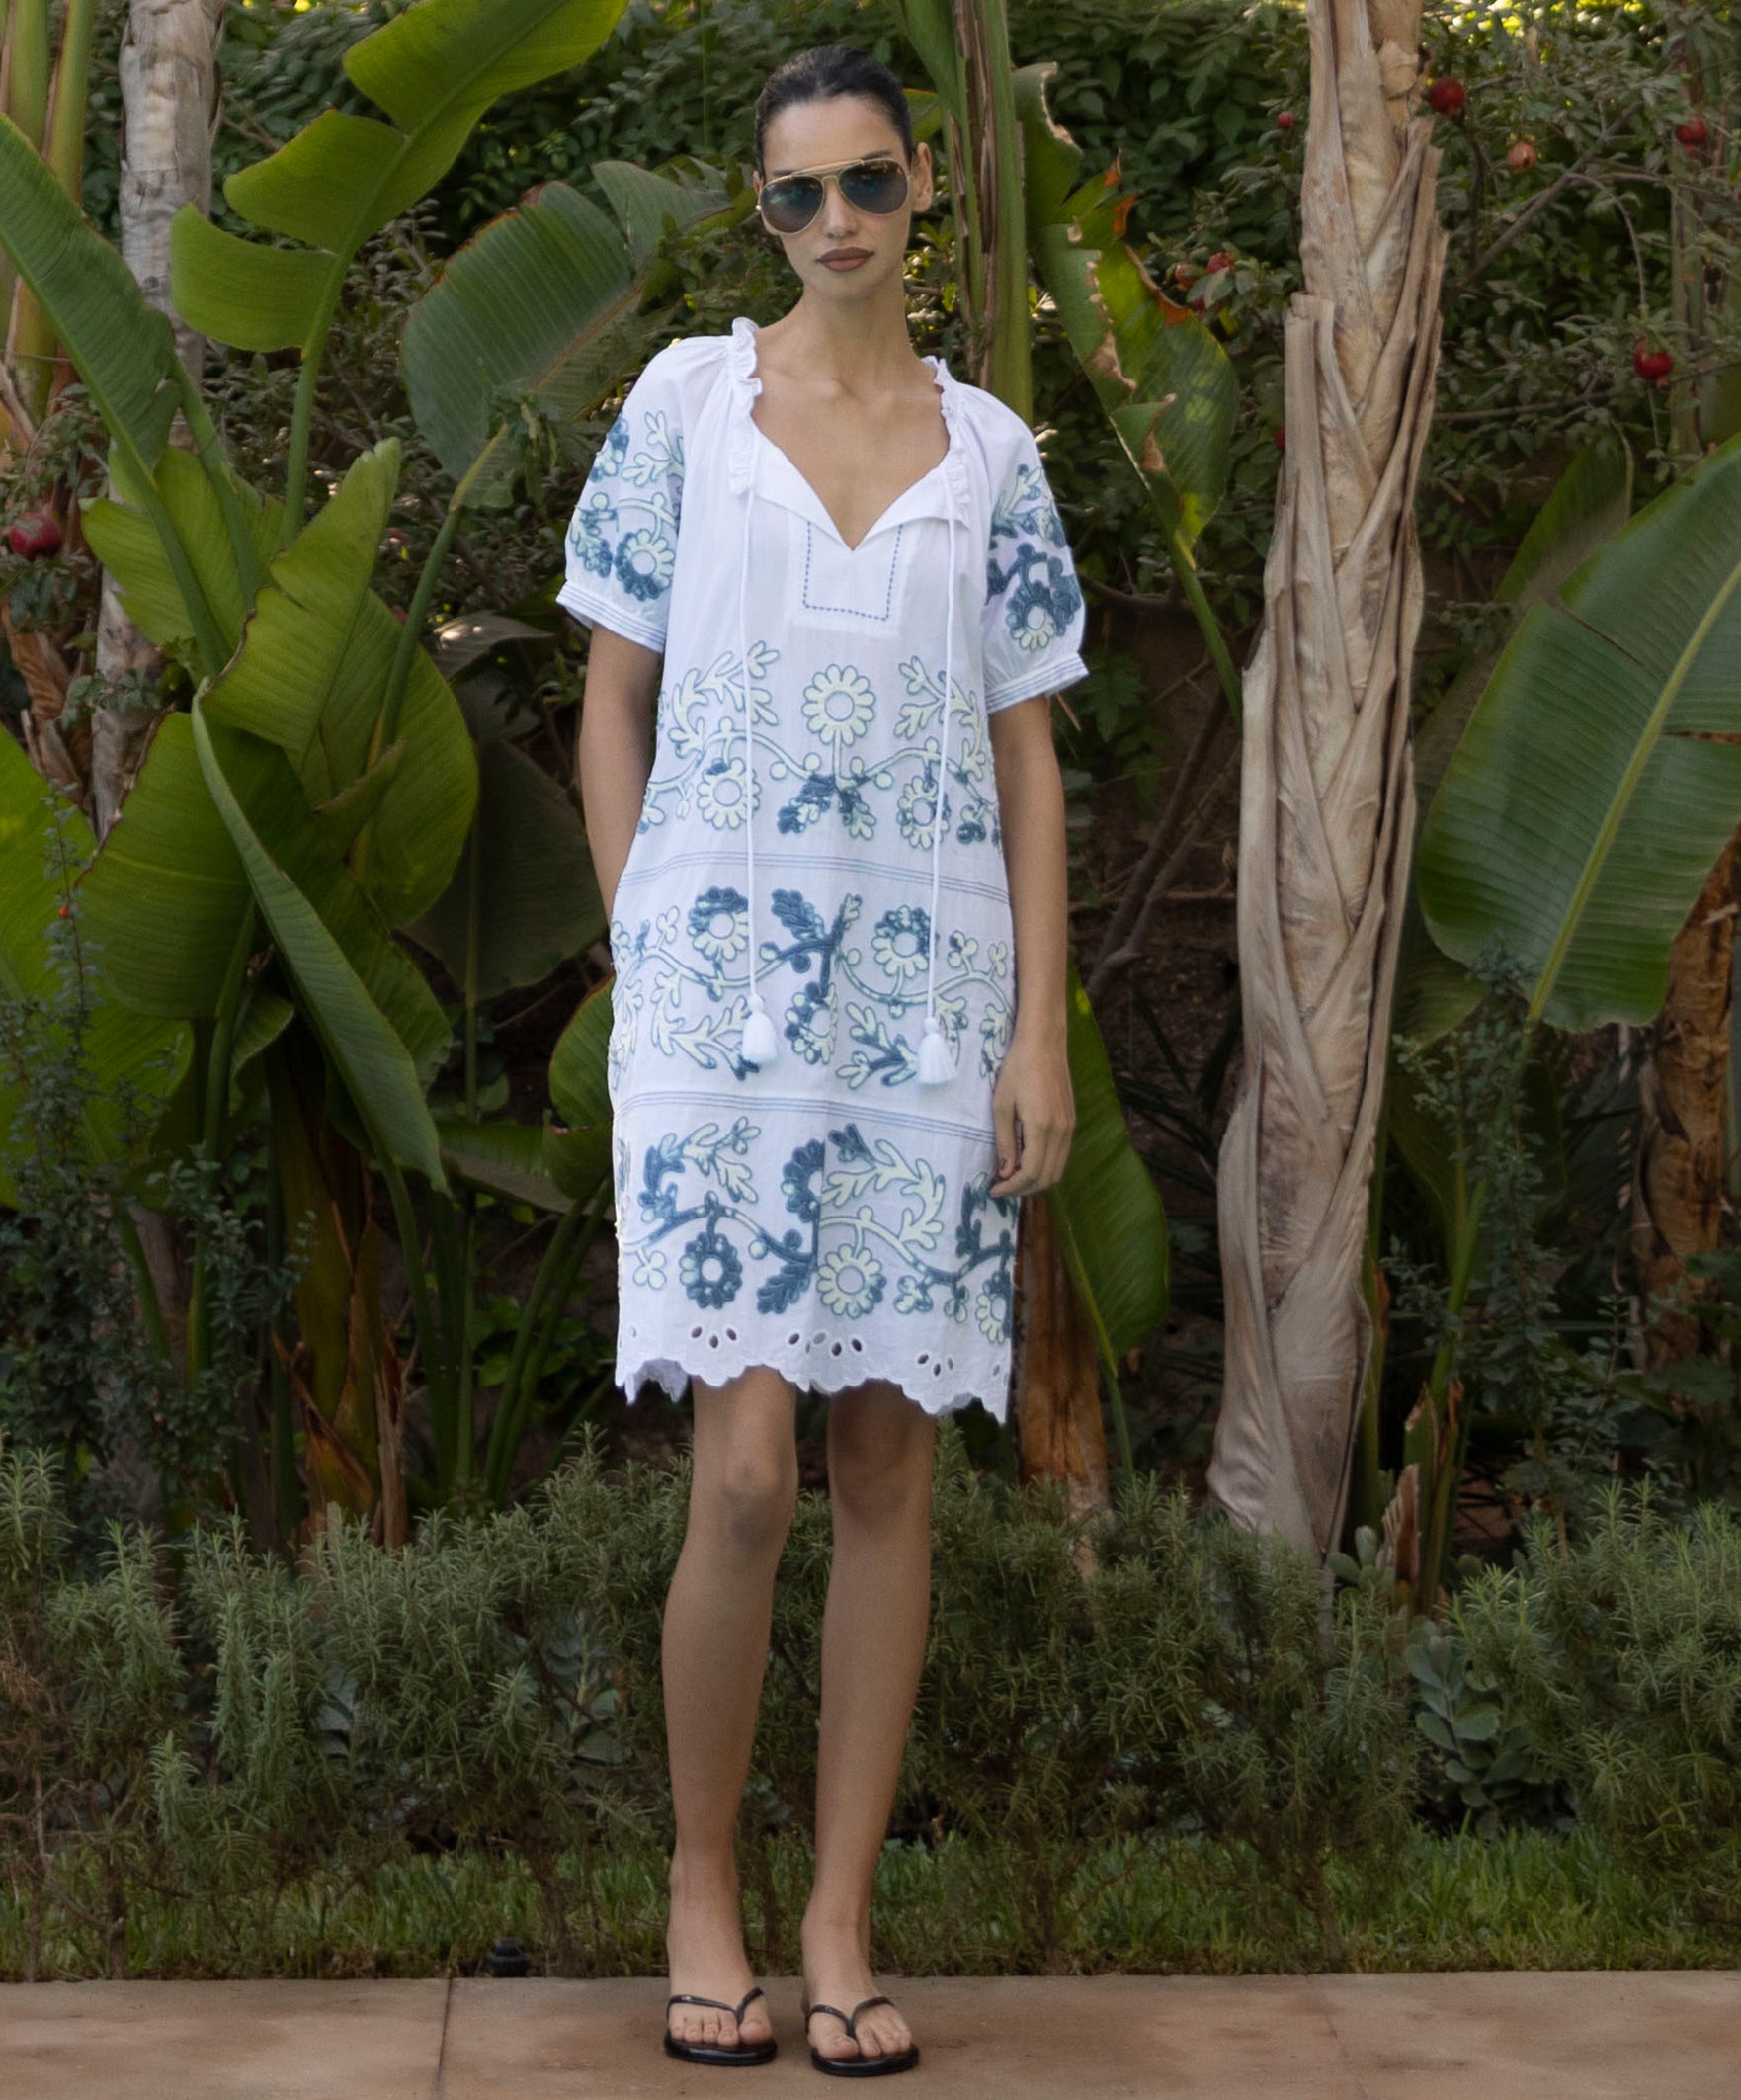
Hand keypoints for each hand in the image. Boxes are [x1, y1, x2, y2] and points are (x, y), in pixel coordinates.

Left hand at [988, 1029, 1073, 1198]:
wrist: (1044, 1043)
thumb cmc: (1017, 1069)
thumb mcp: (1001, 1106)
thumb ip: (1005, 1142)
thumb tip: (1005, 1173)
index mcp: (1042, 1127)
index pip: (1032, 1173)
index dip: (1012, 1187)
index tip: (993, 1189)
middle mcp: (1061, 1131)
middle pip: (1048, 1177)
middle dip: (1024, 1189)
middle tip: (1001, 1187)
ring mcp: (1070, 1127)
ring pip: (1058, 1169)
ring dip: (1035, 1179)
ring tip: (1011, 1176)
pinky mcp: (1071, 1121)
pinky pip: (1061, 1155)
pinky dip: (1045, 1166)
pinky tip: (1026, 1160)